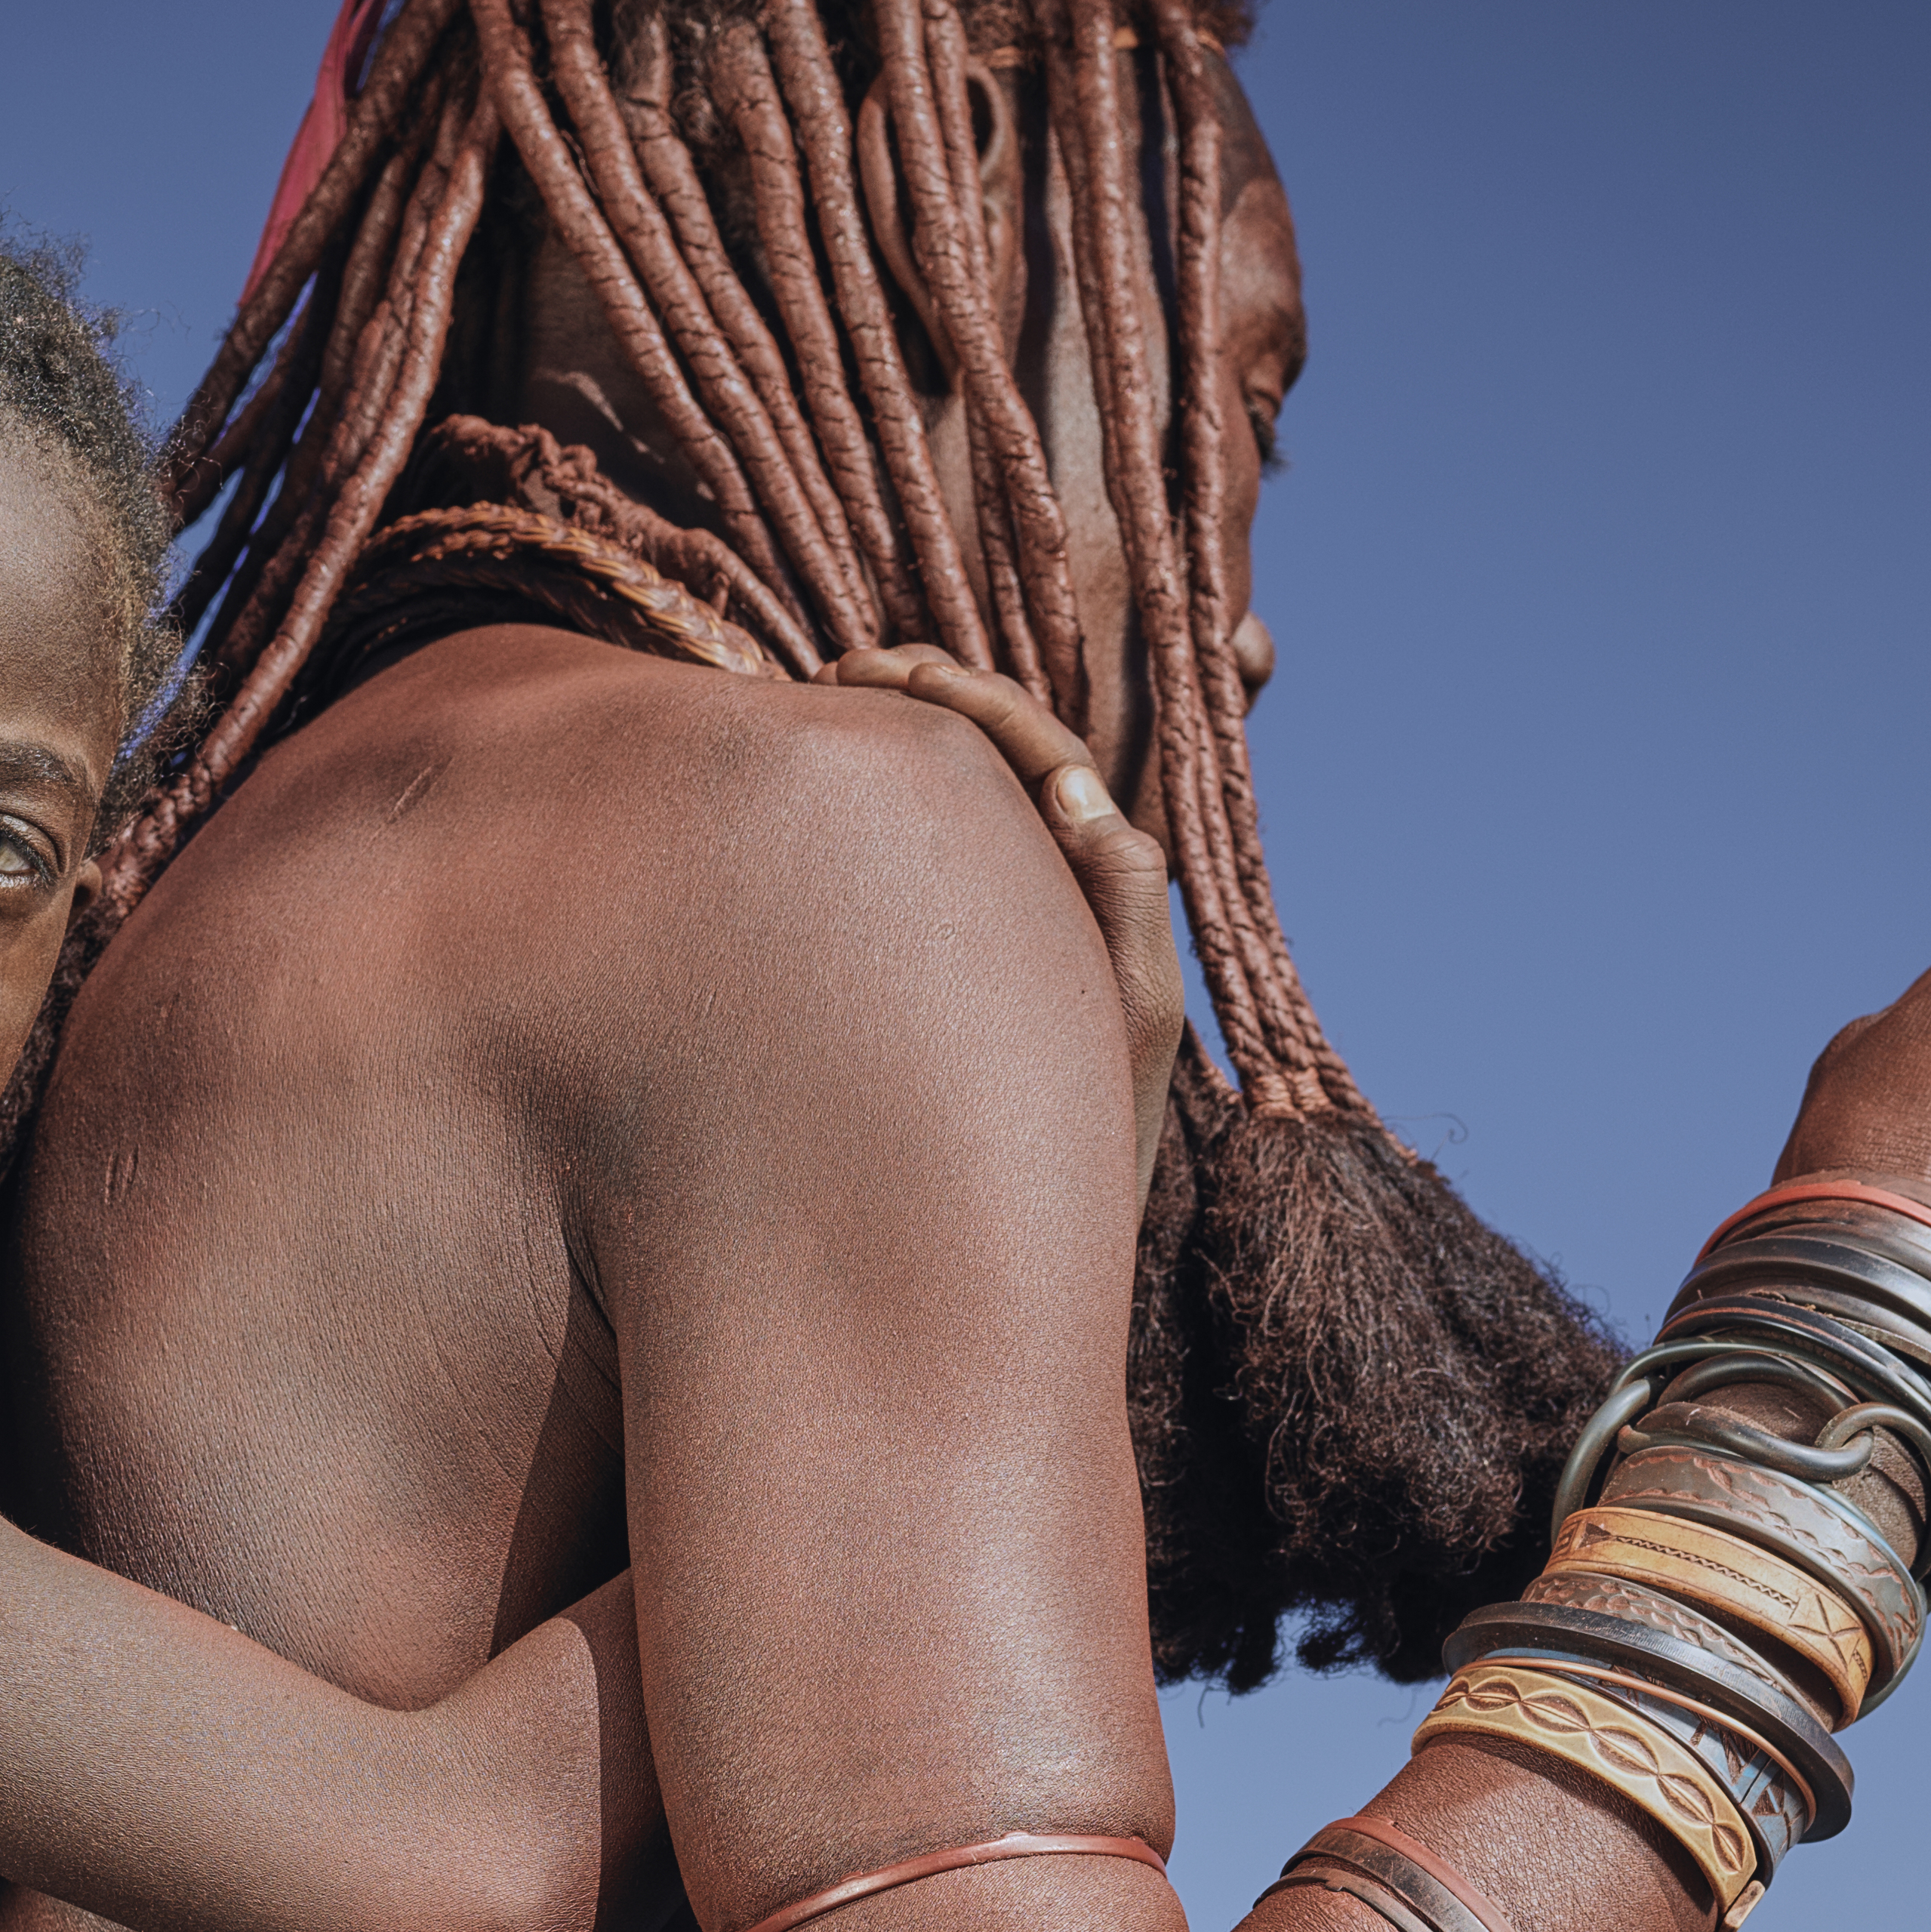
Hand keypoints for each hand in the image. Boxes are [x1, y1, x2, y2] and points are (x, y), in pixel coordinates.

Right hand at [828, 644, 1185, 1191]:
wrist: (1035, 1260)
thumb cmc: (1090, 1159)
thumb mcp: (1125, 1026)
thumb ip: (1123, 904)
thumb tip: (1076, 788)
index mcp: (1104, 894)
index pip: (1047, 759)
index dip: (979, 703)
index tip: (895, 673)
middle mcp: (1055, 898)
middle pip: (998, 761)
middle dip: (930, 700)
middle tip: (845, 671)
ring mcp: (995, 932)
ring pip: (954, 807)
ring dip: (898, 748)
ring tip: (825, 705)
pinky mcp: (944, 975)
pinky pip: (914, 871)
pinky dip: (871, 821)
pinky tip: (805, 808)